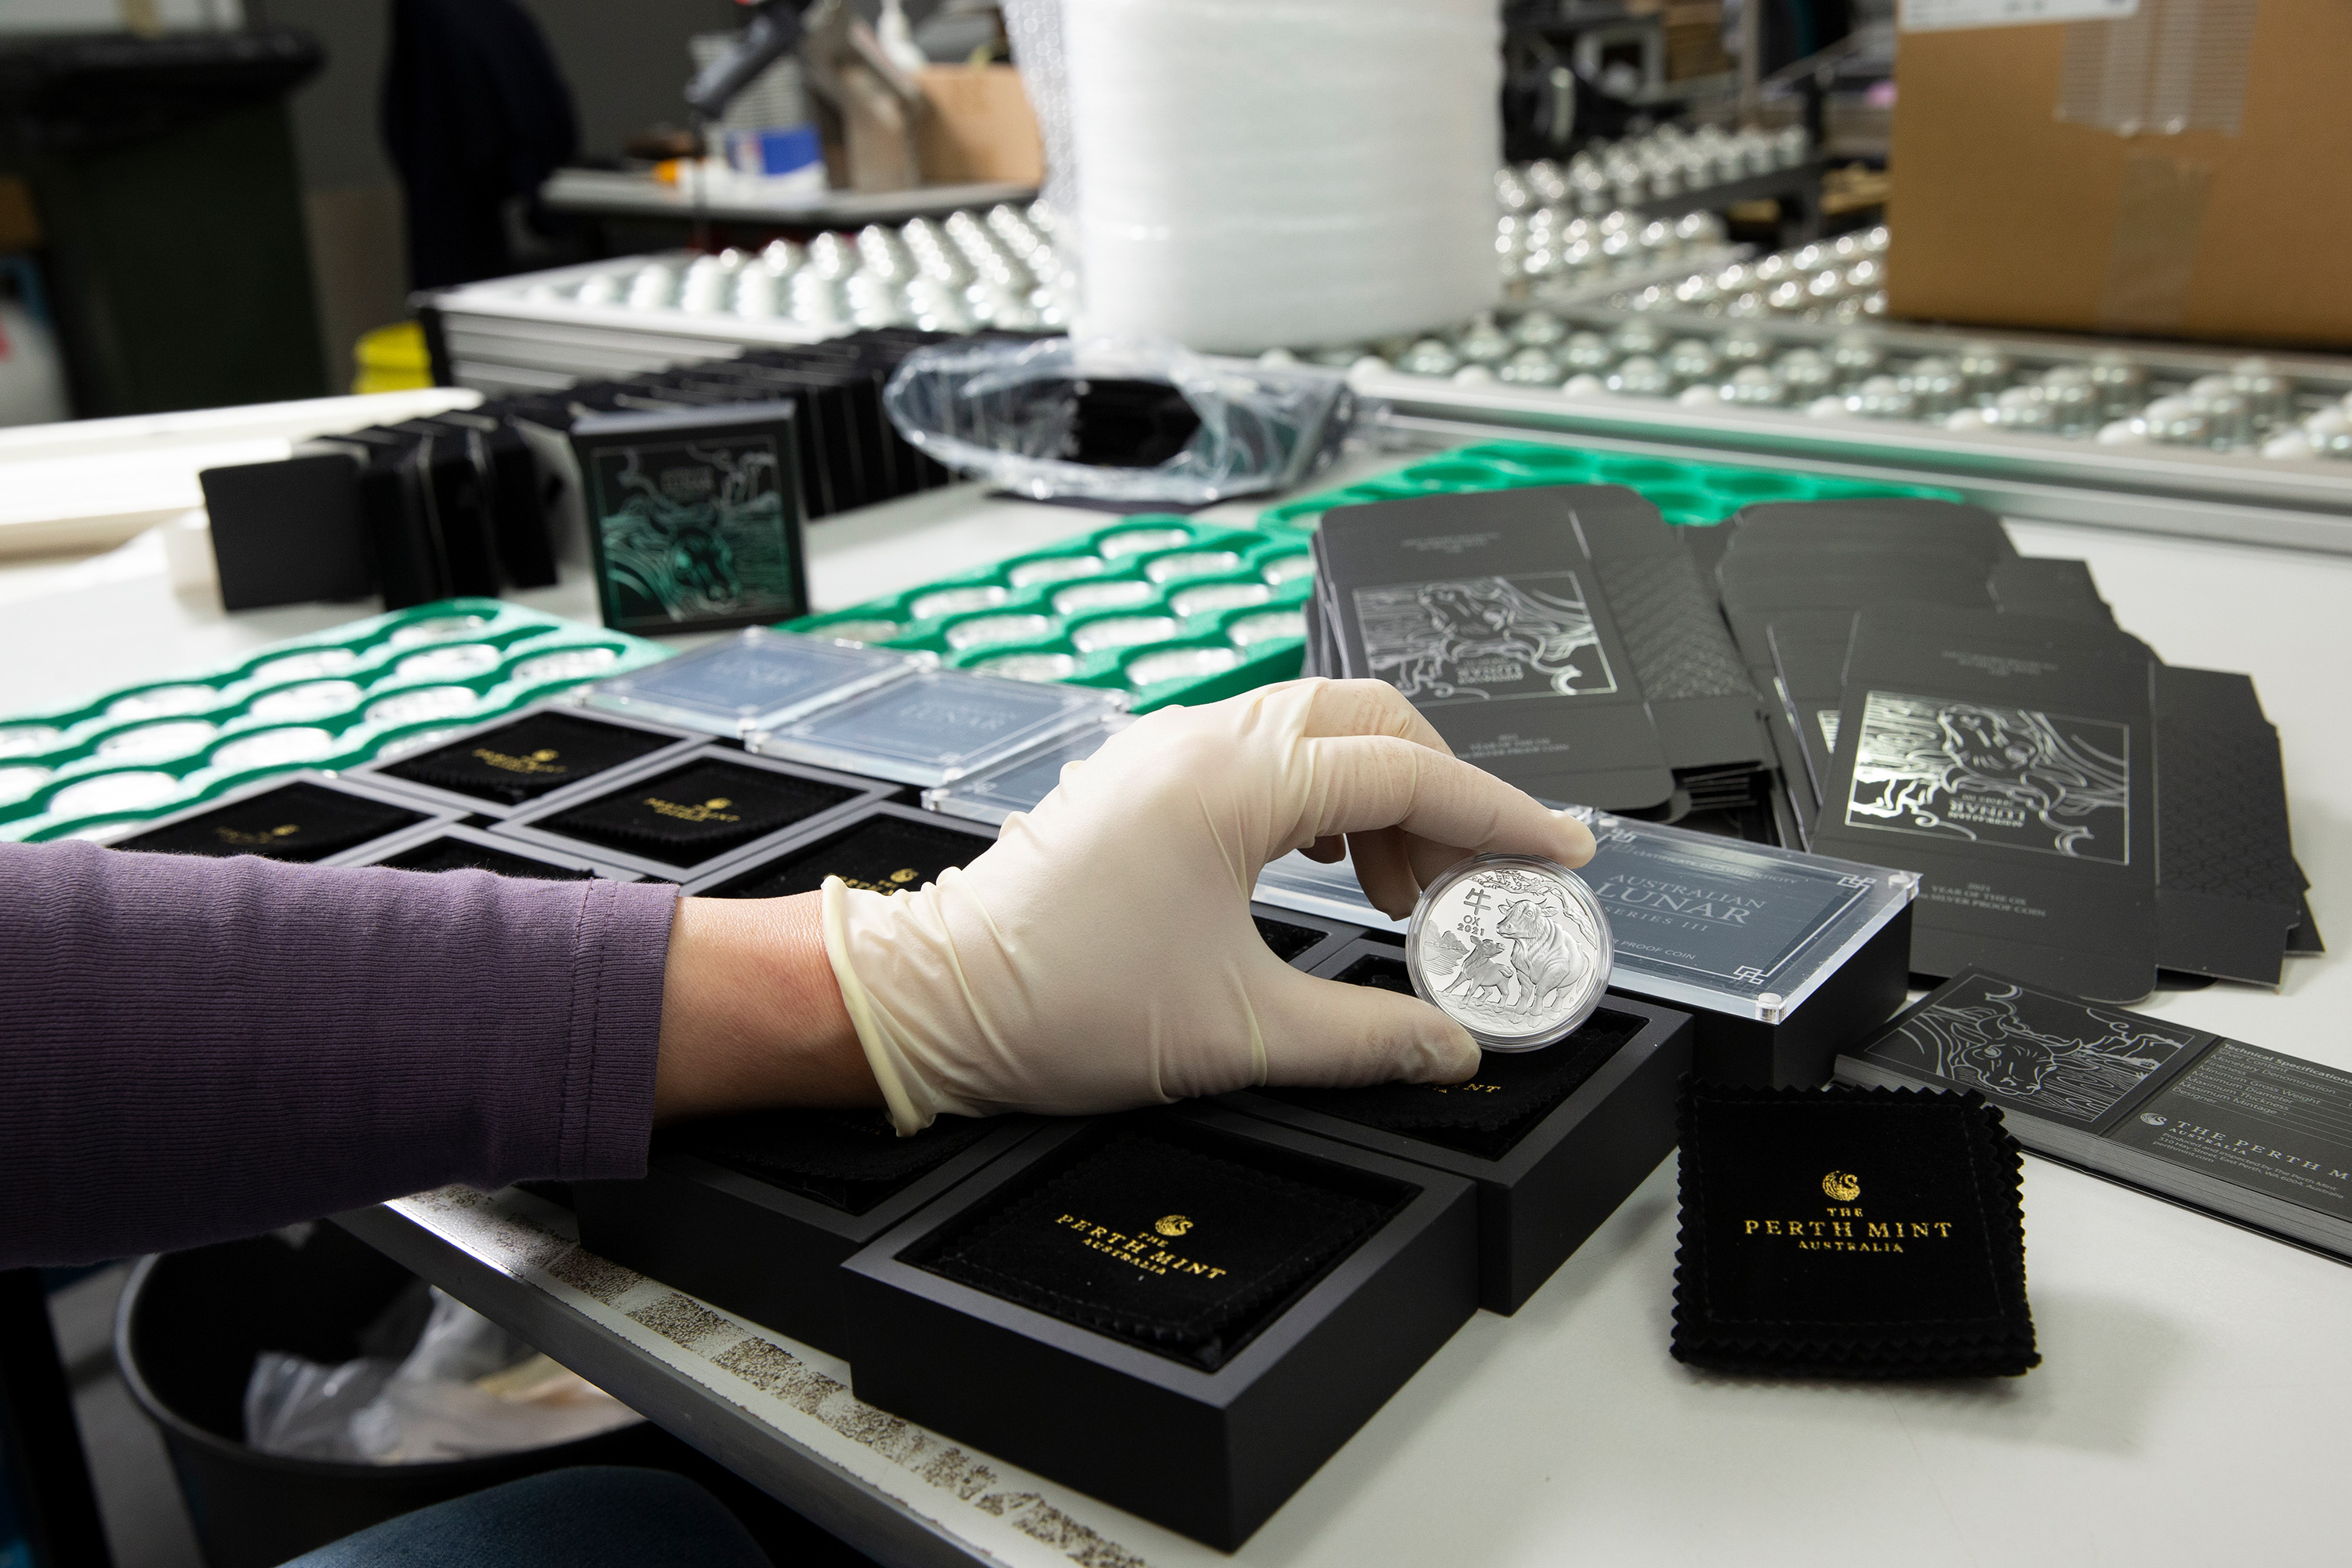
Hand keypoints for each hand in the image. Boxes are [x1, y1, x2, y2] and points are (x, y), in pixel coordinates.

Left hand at [823, 678, 1595, 1131]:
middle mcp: (1202, 739)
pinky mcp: (1147, 773)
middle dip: (1446, 795)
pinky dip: (1326, 796)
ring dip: (1384, 797)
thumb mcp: (1239, 1034)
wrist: (935, 1000)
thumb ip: (1370, 1039)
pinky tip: (1333, 865)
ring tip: (1402, 894)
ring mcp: (1169, 746)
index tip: (1557, 849)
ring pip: (1320, 731)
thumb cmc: (1059, 1003)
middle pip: (1373, 722)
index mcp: (1233, 783)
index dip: (1498, 815)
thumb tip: (1451, 1049)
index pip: (1406, 774)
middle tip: (1477, 882)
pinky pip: (1267, 751)